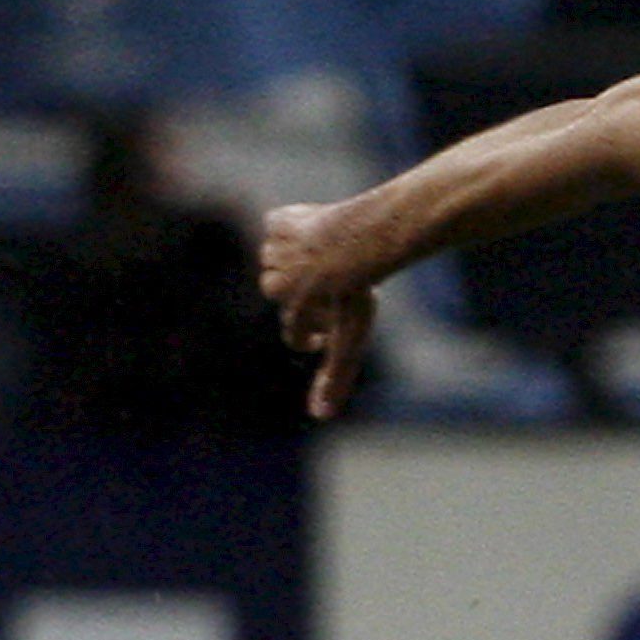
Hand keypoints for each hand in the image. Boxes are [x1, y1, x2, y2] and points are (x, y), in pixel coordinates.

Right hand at [259, 201, 376, 421]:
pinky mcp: (279, 221)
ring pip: (278, 258)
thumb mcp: (351, 337)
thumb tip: (319, 418)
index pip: (294, 332)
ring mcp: (276, 251)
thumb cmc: (358, 290)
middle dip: (303, 292)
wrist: (363, 239)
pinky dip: (291, 227)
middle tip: (334, 285)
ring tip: (326, 258)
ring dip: (297, 259)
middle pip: (280, 292)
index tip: (327, 333)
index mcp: (292, 312)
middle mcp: (277, 283)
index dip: (312, 335)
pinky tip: (313, 229)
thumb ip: (334, 376)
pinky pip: (277, 225)